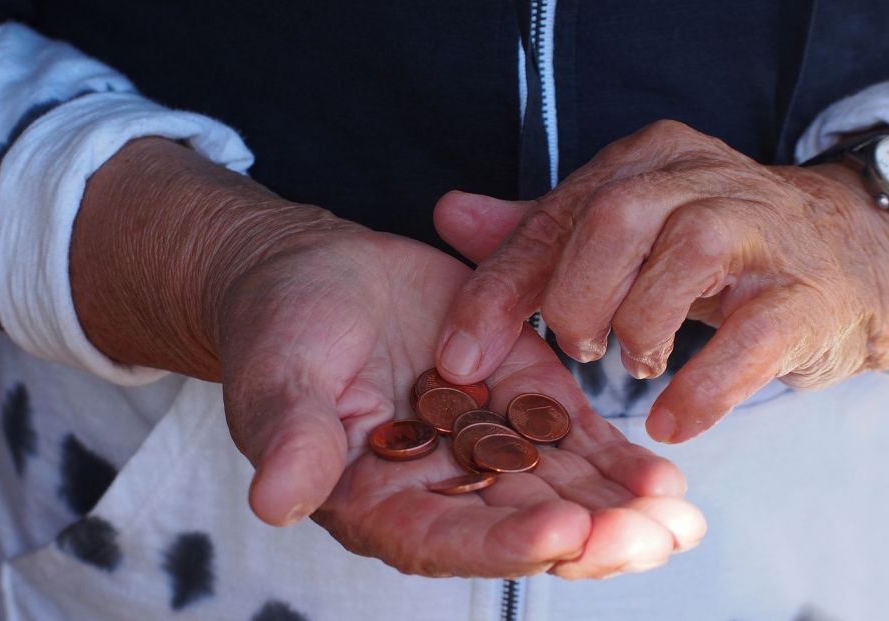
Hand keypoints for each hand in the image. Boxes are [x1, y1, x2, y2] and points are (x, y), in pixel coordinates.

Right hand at [71, 137, 704, 577]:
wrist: (320, 277)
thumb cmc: (282, 328)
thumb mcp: (280, 377)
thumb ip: (289, 437)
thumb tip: (275, 501)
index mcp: (378, 501)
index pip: (446, 539)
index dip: (505, 542)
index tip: (562, 530)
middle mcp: (440, 489)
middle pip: (520, 529)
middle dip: (590, 538)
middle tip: (651, 534)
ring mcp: (485, 447)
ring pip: (560, 493)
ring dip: (621, 511)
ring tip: (677, 514)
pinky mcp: (518, 401)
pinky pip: (572, 441)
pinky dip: (617, 461)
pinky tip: (664, 477)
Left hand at [433, 120, 888, 442]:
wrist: (837, 260)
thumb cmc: (707, 249)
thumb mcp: (618, 231)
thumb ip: (537, 229)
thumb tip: (449, 213)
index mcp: (644, 160)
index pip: (555, 216)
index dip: (499, 289)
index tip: (461, 355)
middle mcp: (702, 178)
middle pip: (614, 220)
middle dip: (575, 299)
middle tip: (577, 346)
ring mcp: (763, 229)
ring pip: (684, 260)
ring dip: (638, 329)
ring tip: (635, 359)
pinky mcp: (806, 294)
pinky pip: (750, 338)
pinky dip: (701, 387)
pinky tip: (671, 418)